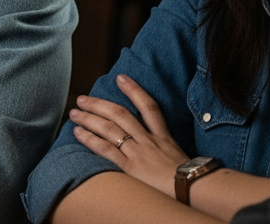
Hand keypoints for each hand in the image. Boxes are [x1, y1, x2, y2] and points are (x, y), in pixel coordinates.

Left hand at [70, 74, 190, 198]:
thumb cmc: (190, 182)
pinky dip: (90, 139)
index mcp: (164, 138)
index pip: (149, 107)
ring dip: (89, 119)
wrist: (195, 191)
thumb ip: (167, 152)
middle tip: (82, 99)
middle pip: (120, 114)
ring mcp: (139, 153)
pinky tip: (78, 133)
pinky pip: (106, 149)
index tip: (120, 77)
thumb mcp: (180, 161)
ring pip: (110, 129)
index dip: (134, 90)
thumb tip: (160, 152)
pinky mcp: (131, 167)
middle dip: (99, 104)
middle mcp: (149, 141)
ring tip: (75, 113)